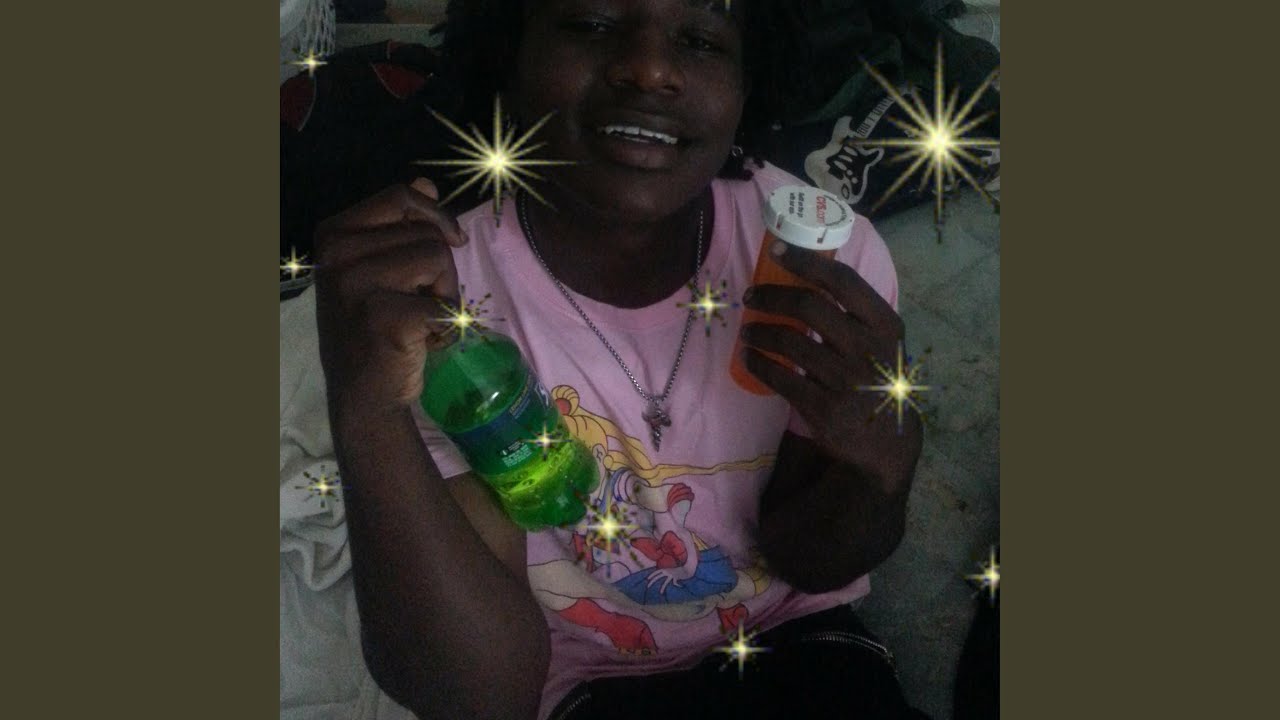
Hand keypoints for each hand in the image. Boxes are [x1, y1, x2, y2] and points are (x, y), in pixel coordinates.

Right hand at [314, 178, 468, 421]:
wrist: (364, 394)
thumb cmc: (374, 327)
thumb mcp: (379, 267)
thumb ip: (400, 224)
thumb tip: (426, 181)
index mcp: (334, 233)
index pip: (399, 196)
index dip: (434, 214)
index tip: (451, 238)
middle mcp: (337, 253)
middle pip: (427, 233)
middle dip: (440, 269)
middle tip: (418, 302)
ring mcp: (356, 285)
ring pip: (438, 259)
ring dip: (444, 294)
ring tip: (420, 319)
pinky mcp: (383, 317)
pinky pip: (443, 304)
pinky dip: (446, 327)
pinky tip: (422, 343)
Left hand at [739, 242, 921, 495]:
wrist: (886, 441)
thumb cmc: (877, 379)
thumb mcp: (882, 343)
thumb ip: (855, 314)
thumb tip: (803, 273)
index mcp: (885, 325)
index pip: (843, 281)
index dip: (806, 261)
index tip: (777, 251)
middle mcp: (869, 349)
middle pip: (810, 306)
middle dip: (772, 295)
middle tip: (751, 296)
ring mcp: (847, 380)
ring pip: (789, 341)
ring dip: (759, 331)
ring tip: (748, 330)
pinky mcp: (825, 408)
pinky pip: (780, 376)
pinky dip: (757, 362)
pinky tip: (749, 356)